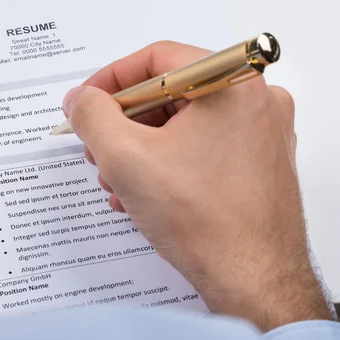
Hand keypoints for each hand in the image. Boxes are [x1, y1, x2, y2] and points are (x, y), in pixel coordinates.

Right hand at [63, 41, 330, 330]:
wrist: (252, 281)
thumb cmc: (201, 219)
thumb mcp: (124, 157)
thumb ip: (92, 115)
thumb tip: (80, 98)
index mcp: (232, 83)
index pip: (158, 58)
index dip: (111, 78)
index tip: (86, 101)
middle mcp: (254, 102)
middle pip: (169, 93)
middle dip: (123, 123)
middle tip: (97, 146)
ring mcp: (259, 135)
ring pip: (182, 125)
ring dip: (139, 148)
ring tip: (115, 178)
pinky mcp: (256, 164)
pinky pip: (199, 149)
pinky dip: (164, 164)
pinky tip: (140, 193)